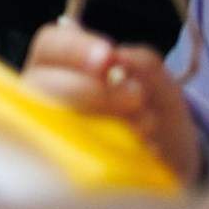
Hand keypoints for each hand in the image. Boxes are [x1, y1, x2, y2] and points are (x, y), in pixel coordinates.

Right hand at [23, 20, 200, 183]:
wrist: (167, 162)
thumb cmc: (153, 110)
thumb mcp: (160, 84)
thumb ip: (145, 65)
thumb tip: (122, 62)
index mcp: (58, 63)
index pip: (51, 45)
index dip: (76, 48)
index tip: (109, 57)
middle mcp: (42, 93)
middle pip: (46, 84)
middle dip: (95, 91)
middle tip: (137, 97)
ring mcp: (47, 130)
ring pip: (57, 122)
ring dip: (108, 123)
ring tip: (148, 125)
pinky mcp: (60, 164)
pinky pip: (74, 158)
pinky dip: (113, 153)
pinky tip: (141, 150)